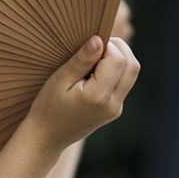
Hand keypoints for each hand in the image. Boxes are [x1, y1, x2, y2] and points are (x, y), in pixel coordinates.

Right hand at [21, 36, 139, 151]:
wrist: (46, 138)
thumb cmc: (47, 107)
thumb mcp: (59, 80)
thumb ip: (81, 60)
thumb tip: (98, 40)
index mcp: (97, 96)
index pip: (118, 60)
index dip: (108, 45)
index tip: (90, 44)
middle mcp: (112, 104)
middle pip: (132, 66)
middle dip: (120, 49)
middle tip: (98, 46)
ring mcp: (116, 109)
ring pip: (132, 74)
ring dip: (120, 59)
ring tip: (97, 58)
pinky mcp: (115, 110)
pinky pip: (124, 84)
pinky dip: (116, 72)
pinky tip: (95, 73)